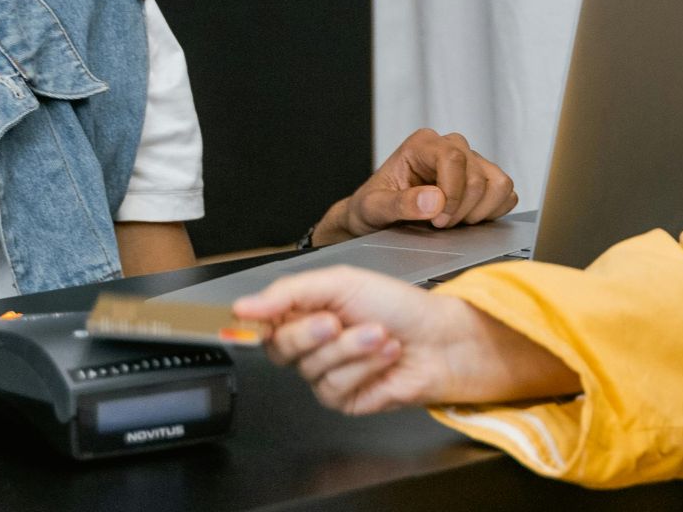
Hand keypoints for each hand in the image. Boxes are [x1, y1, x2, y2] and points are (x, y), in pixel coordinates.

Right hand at [234, 266, 577, 414]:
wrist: (440, 336)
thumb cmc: (397, 304)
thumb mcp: (341, 282)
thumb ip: (288, 292)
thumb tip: (243, 306)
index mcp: (305, 312)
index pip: (263, 321)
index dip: (260, 319)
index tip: (254, 315)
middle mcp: (312, 345)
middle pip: (280, 348)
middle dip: (311, 333)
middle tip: (336, 320)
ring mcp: (327, 375)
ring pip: (311, 369)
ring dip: (351, 348)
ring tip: (380, 334)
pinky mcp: (346, 400)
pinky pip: (336, 388)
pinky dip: (365, 367)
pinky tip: (386, 355)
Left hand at [311, 129, 517, 246]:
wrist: (374, 217)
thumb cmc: (372, 207)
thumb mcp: (374, 208)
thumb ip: (400, 204)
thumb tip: (434, 201)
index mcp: (422, 144)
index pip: (454, 158)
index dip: (452, 194)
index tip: (438, 219)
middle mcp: (450, 146)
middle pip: (477, 175)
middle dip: (462, 209)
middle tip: (440, 225)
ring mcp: (470, 161)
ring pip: (499, 183)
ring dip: (480, 211)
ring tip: (455, 221)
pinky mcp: (483, 179)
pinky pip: (506, 194)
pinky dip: (493, 212)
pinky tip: (468, 219)